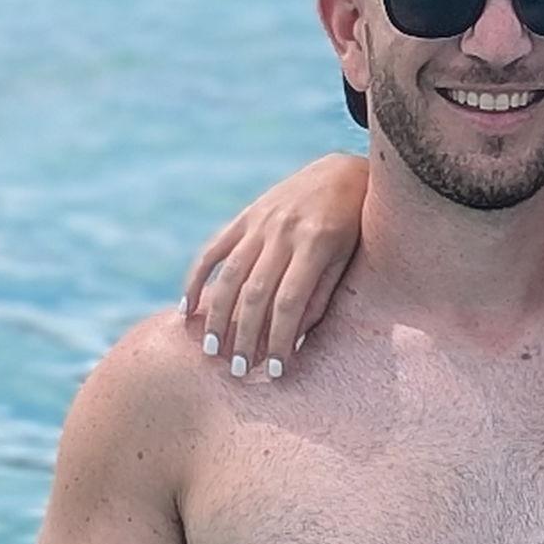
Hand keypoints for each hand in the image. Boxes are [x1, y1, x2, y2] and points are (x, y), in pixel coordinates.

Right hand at [180, 153, 368, 379]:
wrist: (344, 172)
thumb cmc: (355, 225)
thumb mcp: (348, 260)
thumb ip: (320, 296)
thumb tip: (294, 339)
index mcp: (315, 244)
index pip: (289, 303)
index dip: (280, 339)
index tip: (276, 371)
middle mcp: (282, 232)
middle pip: (255, 293)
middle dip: (245, 336)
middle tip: (239, 370)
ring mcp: (260, 222)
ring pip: (230, 275)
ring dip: (218, 316)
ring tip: (212, 350)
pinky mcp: (245, 217)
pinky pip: (214, 250)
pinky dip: (196, 279)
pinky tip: (188, 309)